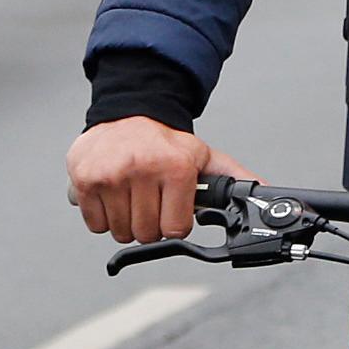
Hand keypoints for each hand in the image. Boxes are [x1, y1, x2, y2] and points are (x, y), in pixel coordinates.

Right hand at [67, 115, 253, 245]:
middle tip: (150, 199)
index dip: (175, 222)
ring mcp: (110, 176)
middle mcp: (142, 170)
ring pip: (121, 232)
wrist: (127, 113)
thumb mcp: (202, 156)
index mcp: (175, 167)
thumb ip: (232, 177)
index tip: (171, 207)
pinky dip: (102, 215)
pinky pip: (95, 225)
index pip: (175, 230)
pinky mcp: (84, 180)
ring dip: (126, 220)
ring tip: (131, 194)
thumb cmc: (165, 143)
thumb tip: (264, 193)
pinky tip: (112, 193)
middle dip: (150, 223)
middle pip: (147, 234)